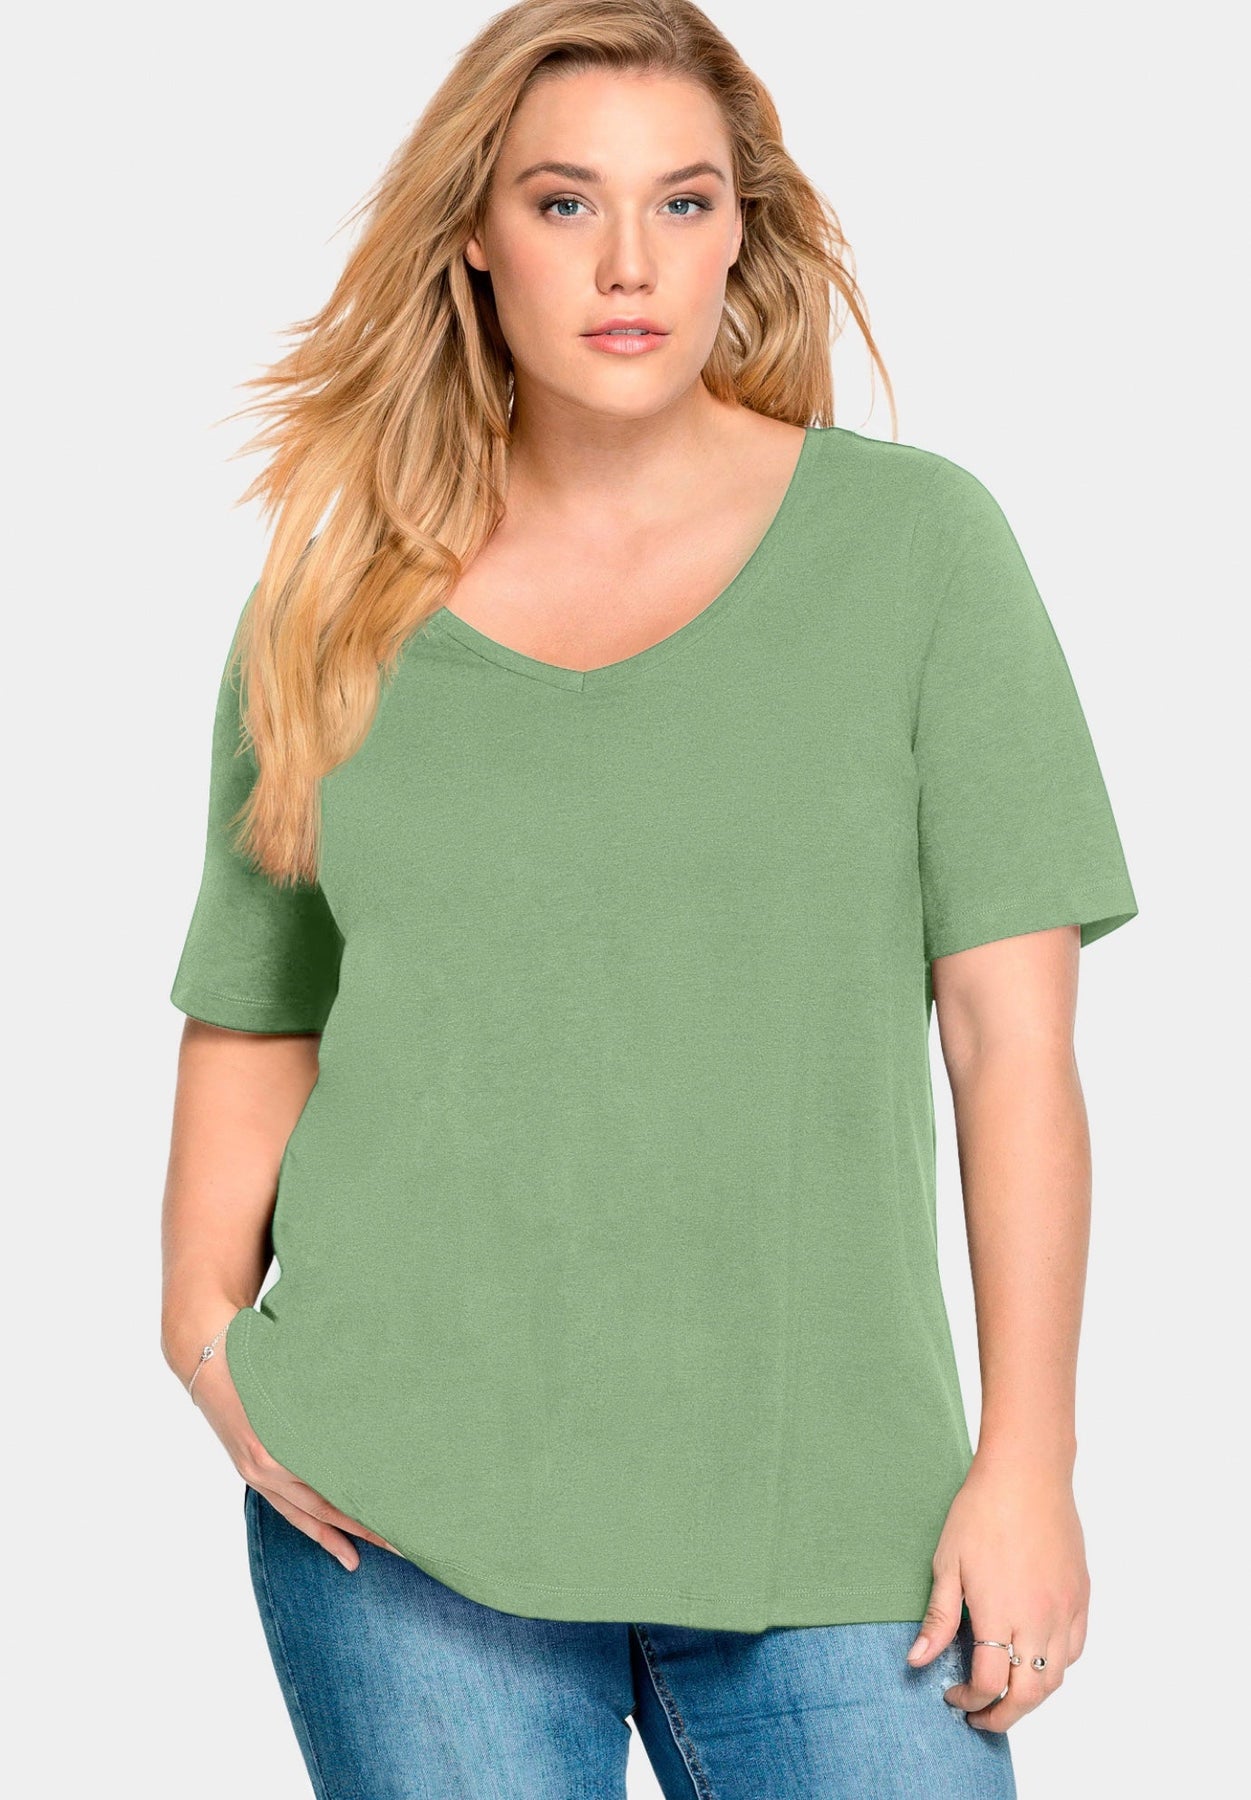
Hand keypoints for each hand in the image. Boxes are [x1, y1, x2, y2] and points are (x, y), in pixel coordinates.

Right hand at [187, 1328, 403, 1570]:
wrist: (204, 1353)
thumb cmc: (255, 1353)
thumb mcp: (293, 1379)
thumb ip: (325, 1407)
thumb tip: (368, 1427)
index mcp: (276, 1448)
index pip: (329, 1490)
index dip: (360, 1510)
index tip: (392, 1519)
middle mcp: (264, 1466)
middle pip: (319, 1509)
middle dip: (356, 1529)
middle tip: (393, 1543)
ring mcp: (254, 1471)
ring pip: (298, 1513)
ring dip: (328, 1534)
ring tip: (354, 1558)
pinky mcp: (249, 1469)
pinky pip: (280, 1504)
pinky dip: (303, 1520)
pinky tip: (322, 1529)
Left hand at [904, 1454, 1089, 1731]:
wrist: (1026, 1474)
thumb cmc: (981, 1511)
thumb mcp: (947, 1563)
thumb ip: (938, 1619)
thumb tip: (918, 1660)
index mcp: (999, 1613)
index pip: (989, 1683)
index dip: (970, 1701)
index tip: (953, 1695)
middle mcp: (1038, 1618)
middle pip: (1028, 1694)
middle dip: (1003, 1715)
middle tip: (981, 1716)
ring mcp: (1064, 1609)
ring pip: (1056, 1678)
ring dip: (1031, 1696)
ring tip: (1006, 1694)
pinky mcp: (1080, 1597)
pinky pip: (1074, 1650)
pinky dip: (1055, 1667)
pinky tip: (1034, 1659)